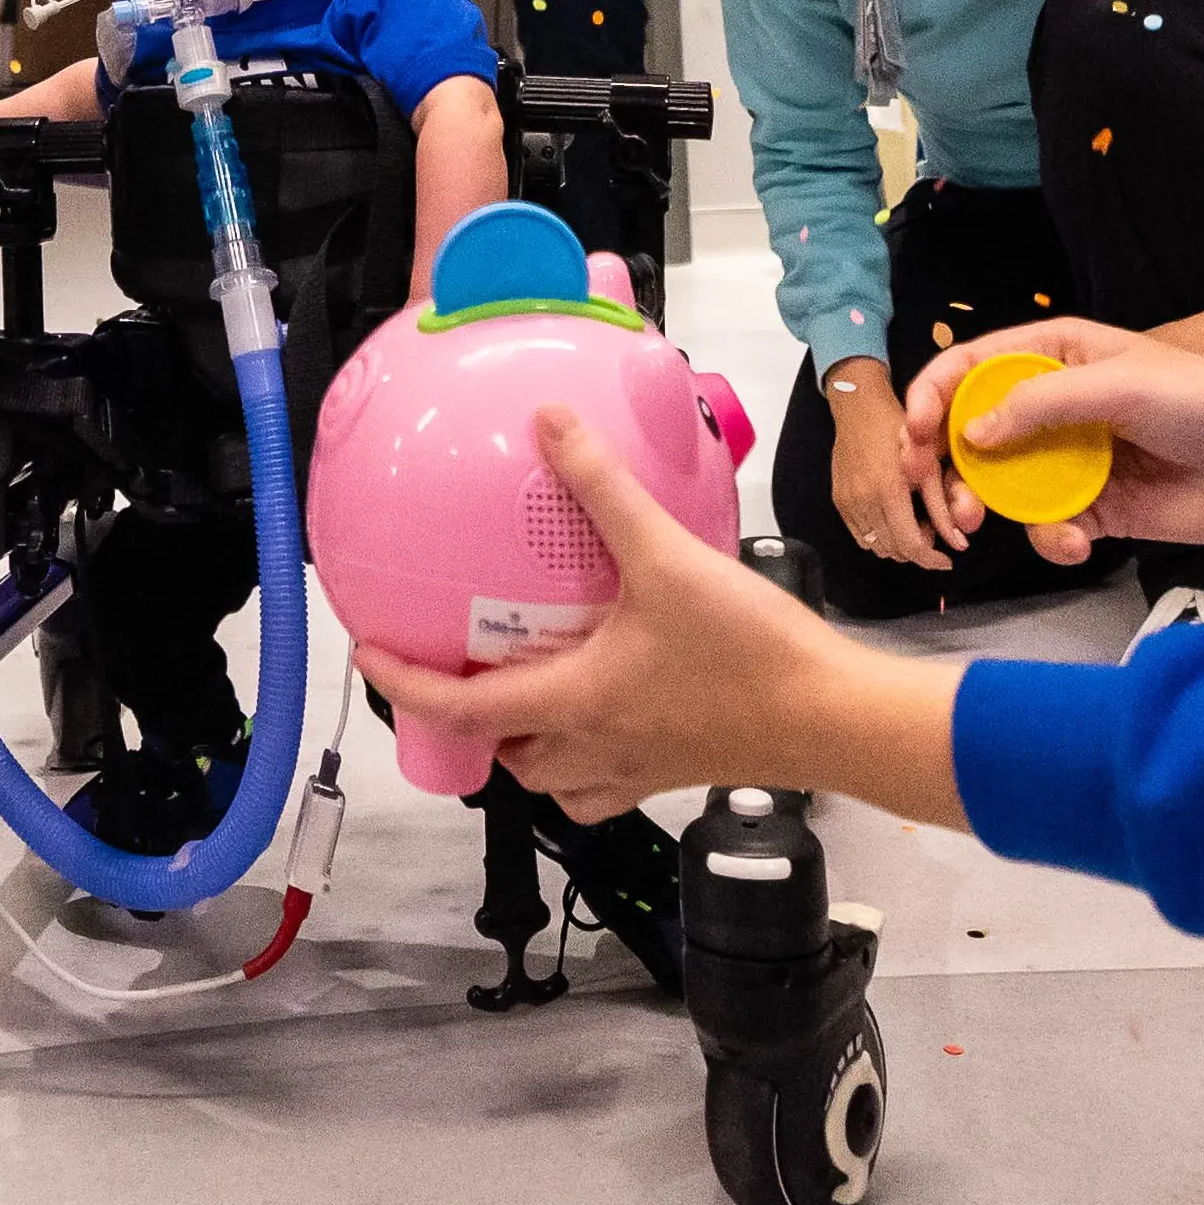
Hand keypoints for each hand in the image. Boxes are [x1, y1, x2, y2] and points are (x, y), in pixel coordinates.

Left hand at [357, 407, 968, 826]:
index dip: (404, 687)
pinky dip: (584, 759)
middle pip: (503, 758)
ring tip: (522, 690)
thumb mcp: (663, 556)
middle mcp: (594, 748)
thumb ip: (602, 487)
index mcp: (572, 704)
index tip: (368, 654)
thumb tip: (549, 421)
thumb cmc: (747, 648)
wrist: (835, 716)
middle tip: (456, 666)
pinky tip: (604, 709)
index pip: (460, 712)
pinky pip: (604, 783)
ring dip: (525, 746)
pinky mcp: (678, 773)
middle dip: (469, 727)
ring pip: (551, 781)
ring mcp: (638, 770)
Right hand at [827, 357, 965, 570]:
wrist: (859, 409)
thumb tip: (959, 543)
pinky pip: (860, 535)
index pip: (910, 545)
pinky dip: (879, 536)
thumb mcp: (929, 466)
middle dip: (917, 550)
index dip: (931, 560)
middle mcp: (864, 501)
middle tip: (930, 529)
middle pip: (893, 551)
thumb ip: (942, 508)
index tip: (946, 560)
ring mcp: (848, 502)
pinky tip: (891, 516)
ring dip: (897, 545)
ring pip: (876, 547)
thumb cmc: (899, 430)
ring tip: (911, 521)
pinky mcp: (839, 500)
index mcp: (889, 491)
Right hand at [904, 317, 1203, 565]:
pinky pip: (1048, 526)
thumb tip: (968, 433)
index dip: (932, 396)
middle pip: (971, 430)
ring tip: (982, 526)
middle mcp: (1051, 406)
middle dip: (942, 461)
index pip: (970, 367)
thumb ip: (1038, 404)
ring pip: (1000, 484)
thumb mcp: (1119, 385)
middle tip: (929, 490)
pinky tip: (1074, 543)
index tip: (911, 433)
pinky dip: (1051, 539)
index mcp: (1052, 356)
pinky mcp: (1094, 509)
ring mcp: (1070, 460)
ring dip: (985, 506)